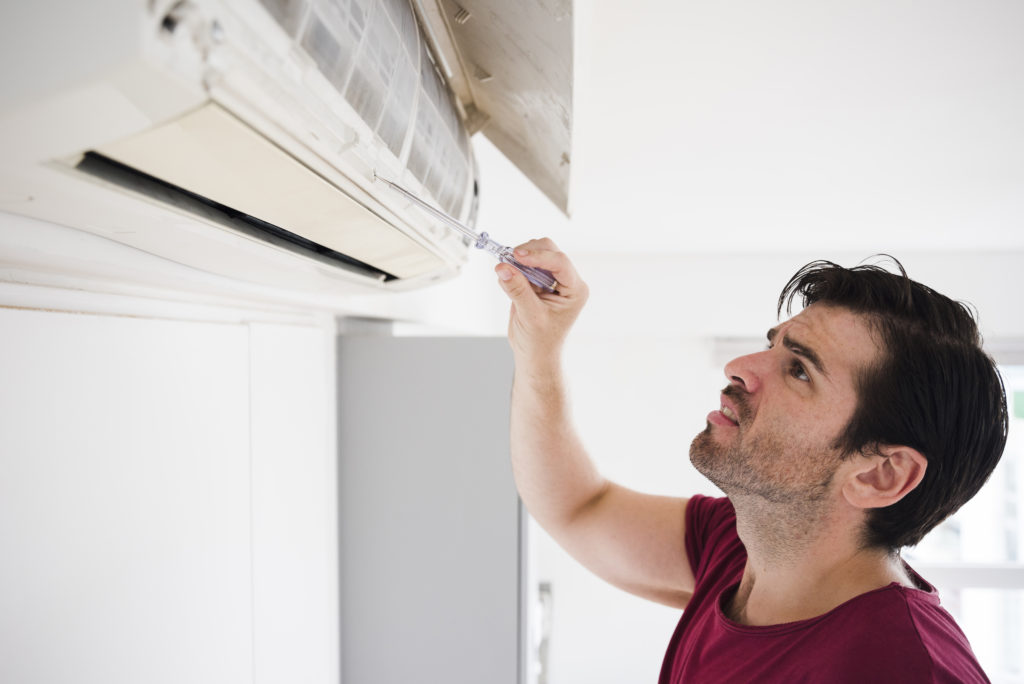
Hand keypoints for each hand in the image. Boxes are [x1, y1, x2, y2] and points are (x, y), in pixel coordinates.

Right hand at [495, 238, 587, 362]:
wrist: (535, 355)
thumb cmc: (540, 342)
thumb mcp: (529, 316)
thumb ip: (517, 290)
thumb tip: (503, 267)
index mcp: (575, 290)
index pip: (560, 262)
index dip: (538, 256)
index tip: (517, 256)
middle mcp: (567, 282)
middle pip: (549, 250)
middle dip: (527, 254)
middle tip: (507, 261)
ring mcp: (552, 280)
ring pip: (536, 253)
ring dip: (519, 259)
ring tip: (507, 274)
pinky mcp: (538, 281)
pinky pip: (525, 264)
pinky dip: (514, 267)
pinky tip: (508, 280)